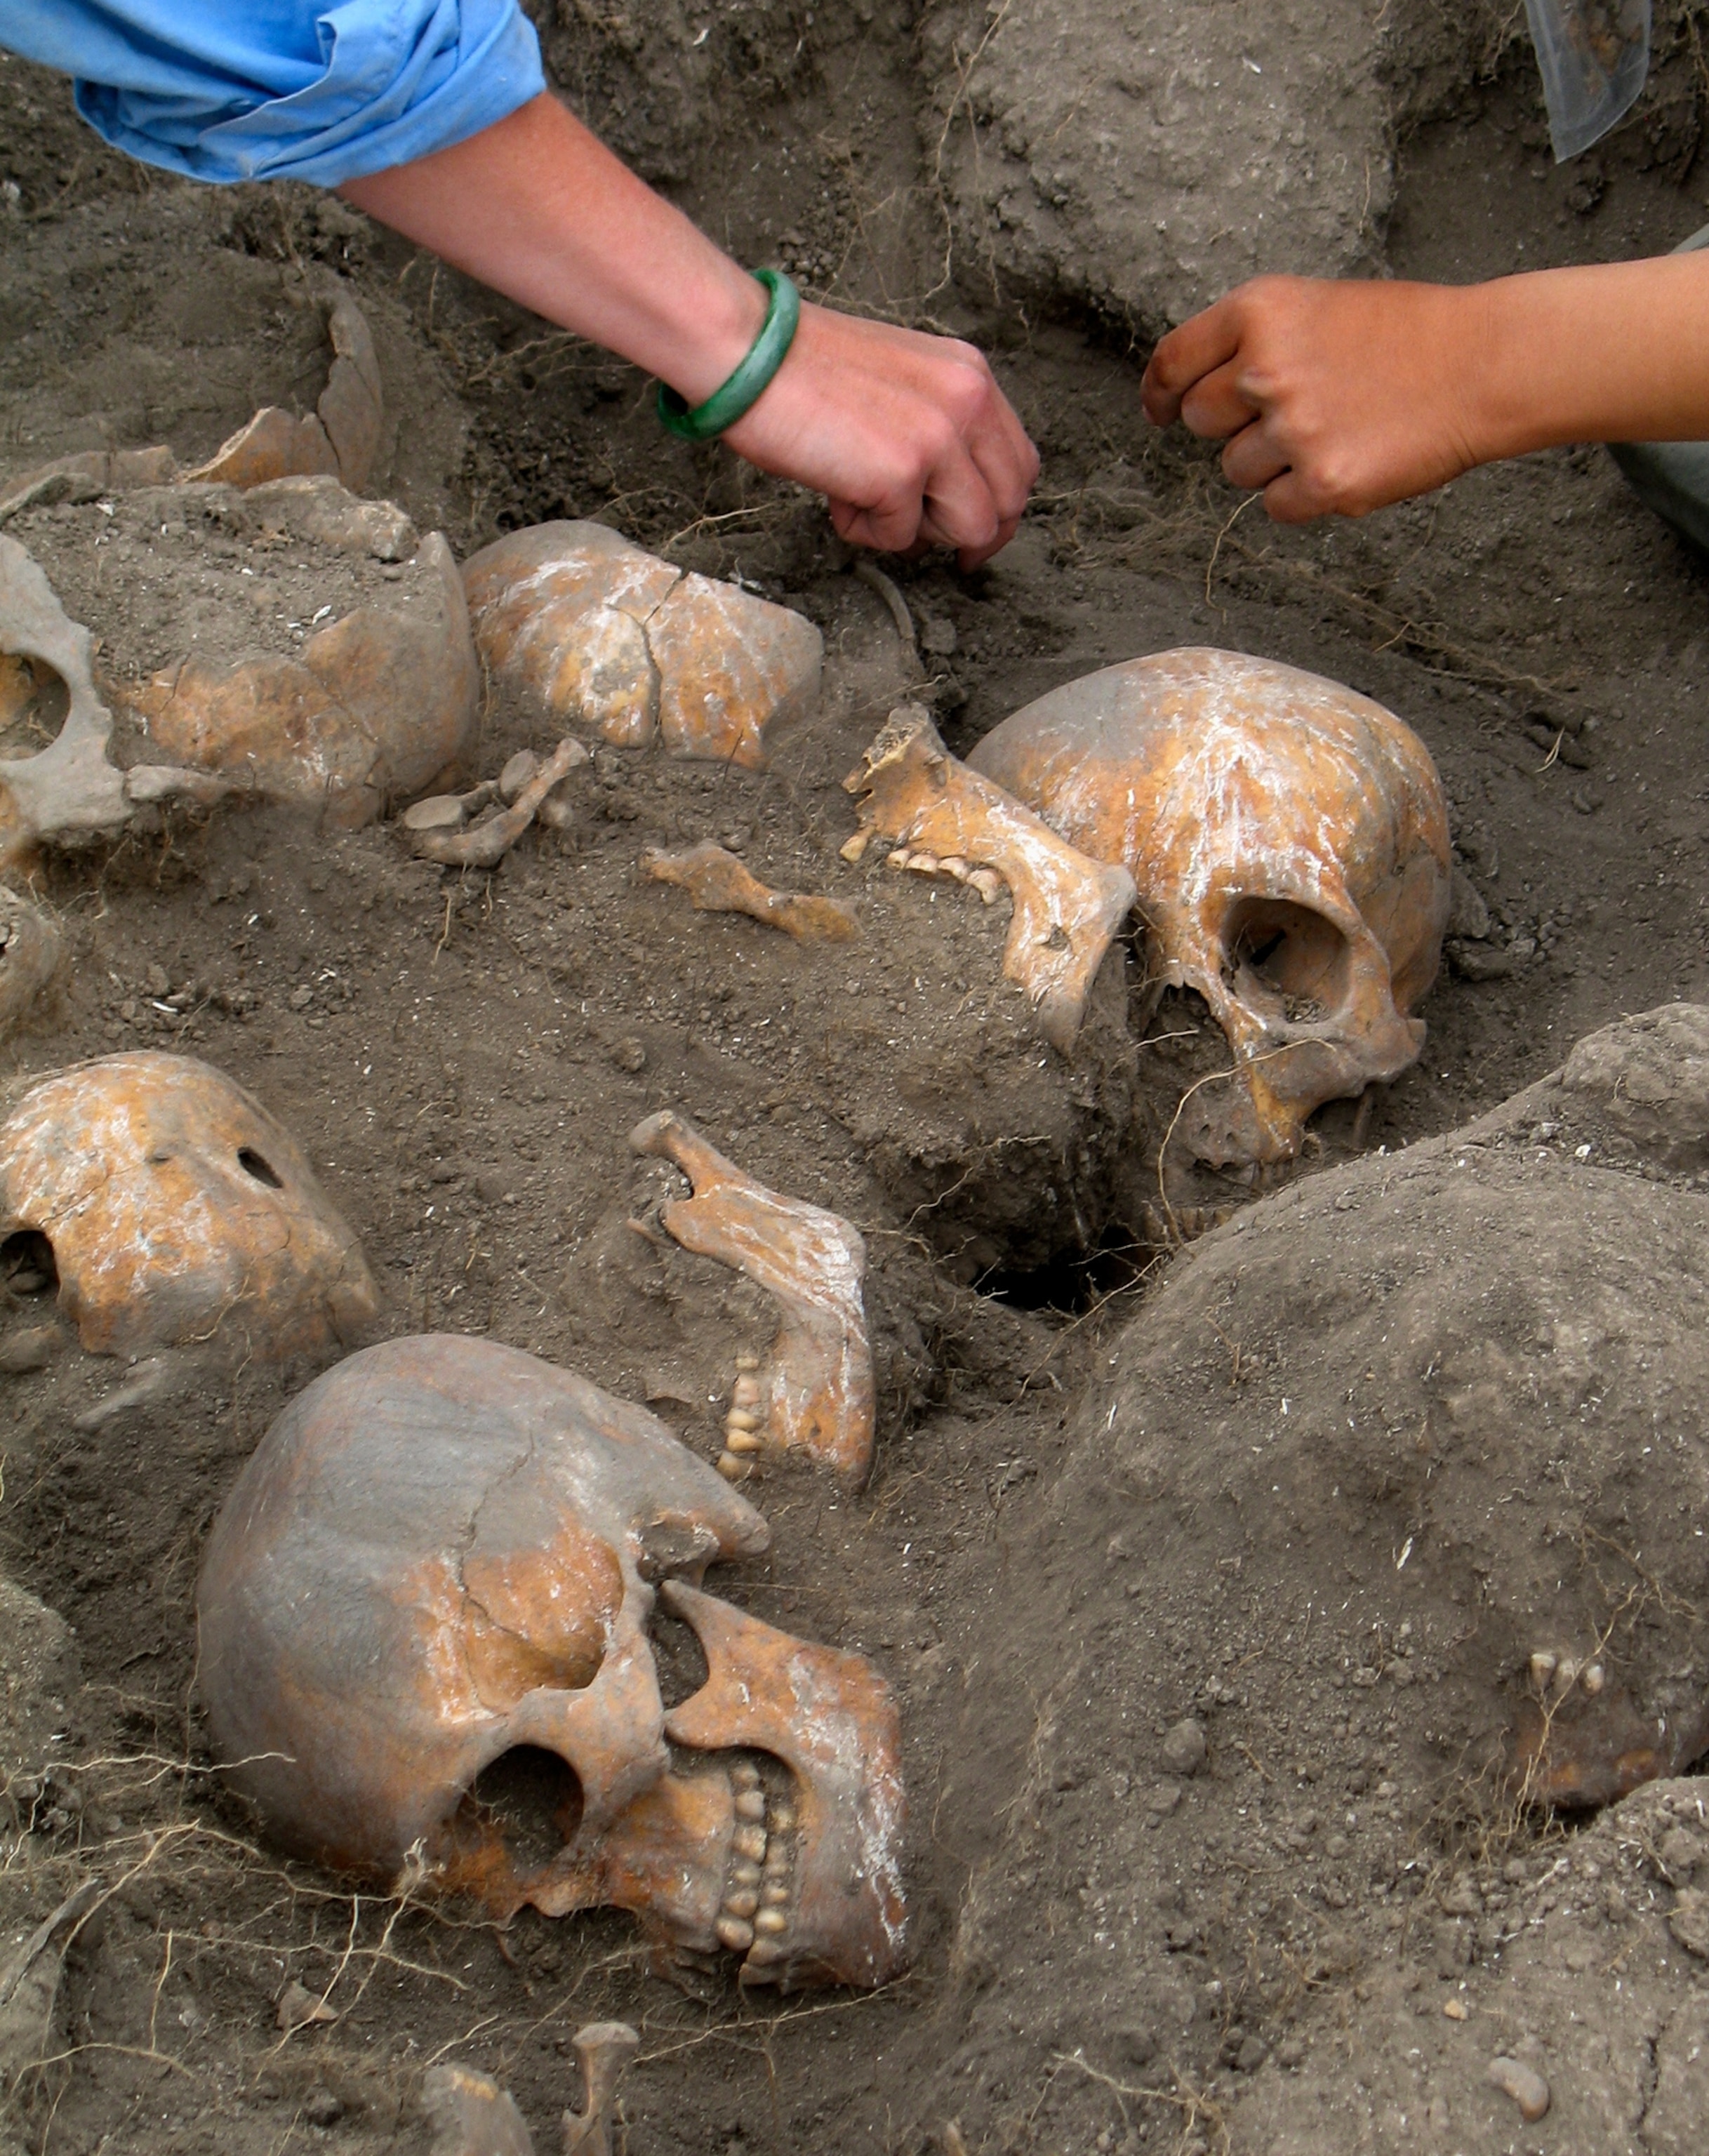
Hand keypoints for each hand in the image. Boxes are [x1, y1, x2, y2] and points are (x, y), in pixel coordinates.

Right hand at [724, 304, 1037, 569]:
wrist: (748, 352)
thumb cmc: (803, 368)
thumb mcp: (900, 379)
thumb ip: (937, 422)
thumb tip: (944, 491)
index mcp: (971, 374)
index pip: (1019, 460)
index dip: (1000, 506)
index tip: (971, 532)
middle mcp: (969, 401)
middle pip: (1009, 501)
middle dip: (974, 536)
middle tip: (931, 547)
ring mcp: (939, 437)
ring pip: (971, 529)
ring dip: (917, 532)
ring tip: (864, 501)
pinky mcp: (901, 473)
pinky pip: (902, 538)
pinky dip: (865, 531)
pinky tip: (835, 494)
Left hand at [1141, 275, 1489, 521]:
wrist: (1482, 364)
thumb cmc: (1404, 334)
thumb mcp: (1316, 307)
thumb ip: (1252, 341)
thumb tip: (1191, 391)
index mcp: (1259, 312)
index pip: (1173, 361)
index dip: (1159, 393)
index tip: (1158, 410)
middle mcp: (1265, 369)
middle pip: (1200, 421)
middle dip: (1234, 423)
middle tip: (1294, 408)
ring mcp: (1293, 430)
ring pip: (1236, 469)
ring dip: (1272, 461)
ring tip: (1334, 428)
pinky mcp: (1322, 484)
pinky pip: (1275, 507)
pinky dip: (1303, 495)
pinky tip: (1349, 458)